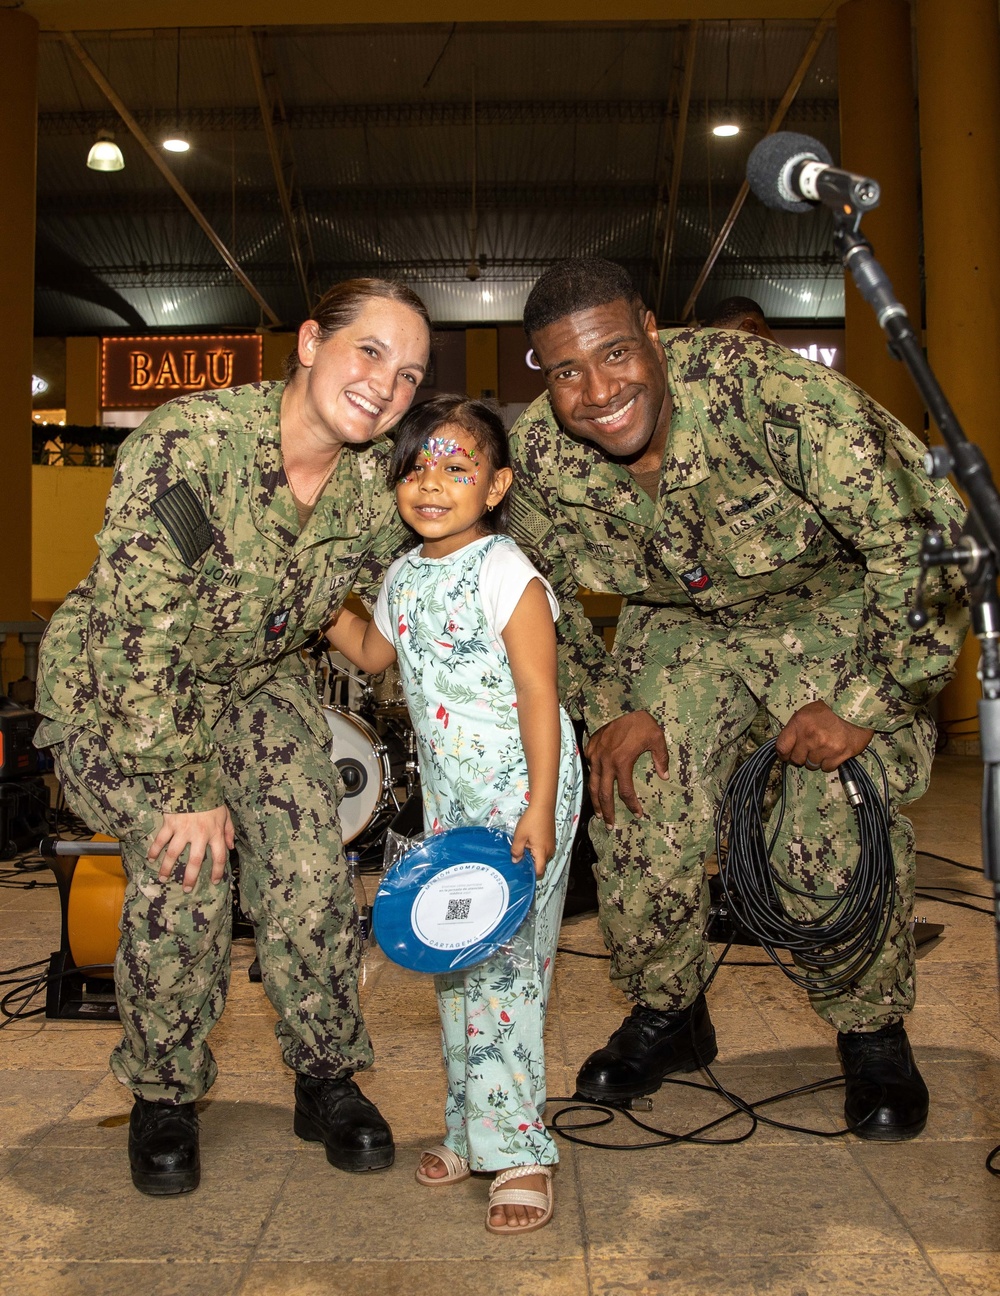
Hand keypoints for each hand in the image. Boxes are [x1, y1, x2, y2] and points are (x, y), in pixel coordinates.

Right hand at [147, 806, 235, 892]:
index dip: (218, 871)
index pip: (219, 857)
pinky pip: (161, 839)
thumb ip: (229, 831)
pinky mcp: (170, 823)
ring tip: (163, 878)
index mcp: (215, 832)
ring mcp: (183, 830)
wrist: (195, 782)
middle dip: (191, 877)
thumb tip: (231, 847)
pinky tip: (151, 858)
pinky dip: (154, 850)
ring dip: (167, 868)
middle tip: (186, 889)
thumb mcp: (225, 813)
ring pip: (174, 853)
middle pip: (195, 861)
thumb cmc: (211, 798)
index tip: (215, 881)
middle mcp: (200, 834)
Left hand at [511, 802, 555, 878]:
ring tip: (522, 847)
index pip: (539, 871)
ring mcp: (551, 845)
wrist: (543, 806)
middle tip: (518, 857)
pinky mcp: (551, 840)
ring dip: (532, 855)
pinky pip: (543, 849)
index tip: (521, 872)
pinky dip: (536, 849)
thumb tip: (516, 861)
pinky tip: (528, 841)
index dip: (531, 874)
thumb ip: (516, 850)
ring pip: (541, 856)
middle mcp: (549, 851)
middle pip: (540, 864)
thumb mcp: (519, 836)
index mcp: (542, 852)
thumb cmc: (531, 821)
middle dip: (530, 863)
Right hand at [585, 710, 668, 826]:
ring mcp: (595, 755)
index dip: (632, 805)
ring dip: (595, 801)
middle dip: (607, 812)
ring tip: (599, 814)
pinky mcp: (590, 747)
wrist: (621, 702)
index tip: (638, 814)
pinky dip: (593, 779)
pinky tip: (596, 786)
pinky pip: (590, 768)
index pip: (625, 792)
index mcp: (622, 762)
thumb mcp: (656, 739)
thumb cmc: (641, 721)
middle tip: (610, 825)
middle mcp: (606, 762)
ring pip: (593, 784)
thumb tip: (664, 776)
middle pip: (603, 794)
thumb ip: (661, 759)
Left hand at [774, 700, 873, 771]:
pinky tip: (831, 753)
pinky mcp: (840, 754)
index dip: (783, 753)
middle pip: (796, 759)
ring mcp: (825, 746)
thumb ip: (795, 728)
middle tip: (808, 751)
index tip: (786, 754)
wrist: (855, 710)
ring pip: (811, 765)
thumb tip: (785, 745)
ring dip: (815, 760)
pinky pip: (826, 767)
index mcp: (799, 723)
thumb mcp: (807, 712)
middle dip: (800, 757)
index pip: (782, 746)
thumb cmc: (829, 710)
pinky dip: (828, 763)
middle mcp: (810, 736)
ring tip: (822, 749)